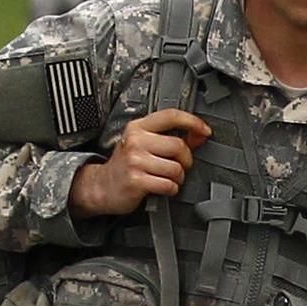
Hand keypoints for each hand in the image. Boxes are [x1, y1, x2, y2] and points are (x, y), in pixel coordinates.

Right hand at [72, 109, 210, 215]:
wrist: (101, 186)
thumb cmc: (126, 165)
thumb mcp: (144, 145)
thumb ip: (170, 138)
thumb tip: (200, 135)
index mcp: (138, 127)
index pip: (171, 116)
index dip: (193, 122)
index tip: (204, 130)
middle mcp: (135, 141)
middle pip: (178, 146)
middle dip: (186, 160)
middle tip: (180, 166)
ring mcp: (135, 161)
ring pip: (176, 168)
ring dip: (178, 178)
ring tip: (168, 178)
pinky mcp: (136, 181)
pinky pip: (168, 185)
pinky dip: (171, 189)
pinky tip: (162, 187)